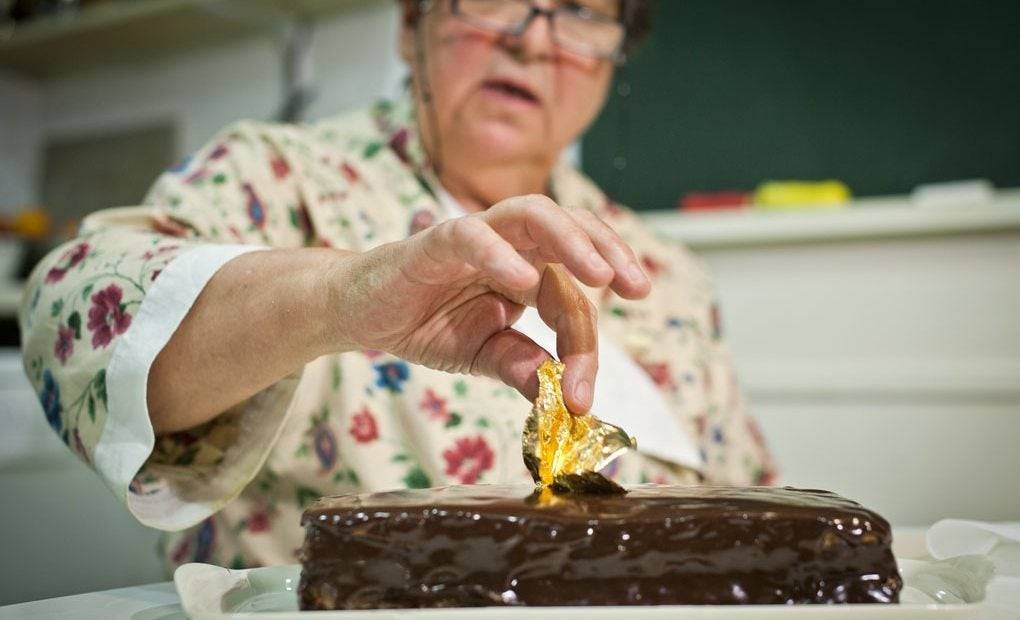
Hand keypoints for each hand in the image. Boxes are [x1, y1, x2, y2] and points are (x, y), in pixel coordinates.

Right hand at [328, 195, 649, 412]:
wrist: (359, 312)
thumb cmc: (424, 322)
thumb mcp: (483, 354)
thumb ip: (522, 367)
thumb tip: (564, 399)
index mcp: (527, 271)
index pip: (571, 295)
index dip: (584, 344)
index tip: (584, 396)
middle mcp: (509, 246)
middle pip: (570, 230)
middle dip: (609, 252)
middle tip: (637, 287)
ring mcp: (474, 238)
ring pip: (531, 215)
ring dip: (570, 241)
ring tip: (599, 275)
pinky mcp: (433, 242)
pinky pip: (470, 236)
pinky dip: (498, 255)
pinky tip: (520, 283)